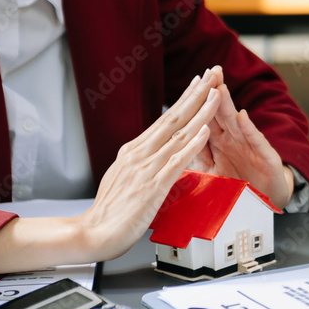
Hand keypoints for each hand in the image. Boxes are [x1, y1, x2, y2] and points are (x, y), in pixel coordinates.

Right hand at [75, 69, 221, 260]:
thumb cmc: (110, 213)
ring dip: (201, 113)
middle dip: (196, 94)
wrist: (92, 234)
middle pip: (173, 118)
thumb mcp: (124, 179)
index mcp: (134, 151)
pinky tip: (205, 132)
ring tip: (216, 94)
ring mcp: (146, 168)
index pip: (165, 119)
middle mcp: (140, 154)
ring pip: (179, 134)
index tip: (198, 83)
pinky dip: (192, 145)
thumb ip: (139, 164)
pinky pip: (177, 162)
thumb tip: (150, 154)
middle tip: (212, 74)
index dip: (184, 100)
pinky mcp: (152, 187)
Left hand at [190, 67, 293, 208]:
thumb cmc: (240, 184)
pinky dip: (248, 130)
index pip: (205, 117)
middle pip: (221, 113)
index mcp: (217, 142)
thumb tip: (174, 146)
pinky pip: (255, 142)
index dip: (199, 101)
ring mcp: (249, 147)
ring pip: (235, 123)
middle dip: (215, 91)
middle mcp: (233, 140)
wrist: (267, 201)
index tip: (192, 82)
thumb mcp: (213, 173)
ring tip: (220, 87)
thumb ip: (198, 157)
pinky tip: (242, 116)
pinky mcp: (266, 158)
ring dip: (228, 105)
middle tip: (211, 71)